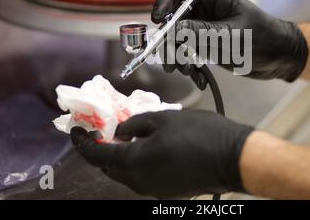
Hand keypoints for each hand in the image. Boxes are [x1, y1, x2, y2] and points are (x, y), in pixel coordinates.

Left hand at [71, 110, 253, 197]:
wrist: (233, 158)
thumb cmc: (200, 134)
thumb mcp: (164, 119)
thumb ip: (136, 124)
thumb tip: (120, 131)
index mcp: (134, 163)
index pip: (96, 155)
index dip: (82, 142)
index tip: (76, 129)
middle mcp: (139, 182)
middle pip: (109, 167)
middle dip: (100, 149)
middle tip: (102, 129)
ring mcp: (154, 189)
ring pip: (126, 173)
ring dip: (120, 155)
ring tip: (125, 134)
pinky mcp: (167, 190)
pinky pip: (142, 176)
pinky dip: (136, 161)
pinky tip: (146, 145)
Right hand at [152, 0, 307, 88]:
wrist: (282, 57)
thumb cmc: (264, 37)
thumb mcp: (232, 35)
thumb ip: (201, 32)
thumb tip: (171, 32)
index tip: (159, 20)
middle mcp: (203, 9)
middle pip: (172, 17)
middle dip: (169, 40)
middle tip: (172, 60)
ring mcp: (203, 28)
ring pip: (177, 39)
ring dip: (178, 57)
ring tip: (189, 71)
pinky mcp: (205, 45)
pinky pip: (188, 54)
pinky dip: (190, 67)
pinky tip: (200, 79)